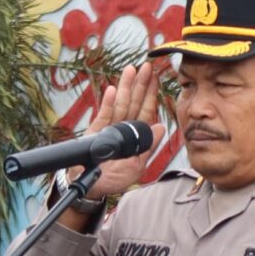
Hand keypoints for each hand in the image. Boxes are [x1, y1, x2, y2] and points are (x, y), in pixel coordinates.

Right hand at [69, 60, 169, 205]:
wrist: (92, 189)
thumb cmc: (114, 179)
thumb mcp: (138, 165)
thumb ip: (149, 147)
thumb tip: (162, 127)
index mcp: (134, 135)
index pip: (145, 111)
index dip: (151, 95)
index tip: (157, 78)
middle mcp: (122, 128)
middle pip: (133, 102)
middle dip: (140, 84)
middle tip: (147, 66)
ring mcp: (108, 128)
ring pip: (119, 105)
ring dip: (125, 88)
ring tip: (130, 70)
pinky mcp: (94, 132)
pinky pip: (102, 116)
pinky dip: (106, 104)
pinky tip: (111, 91)